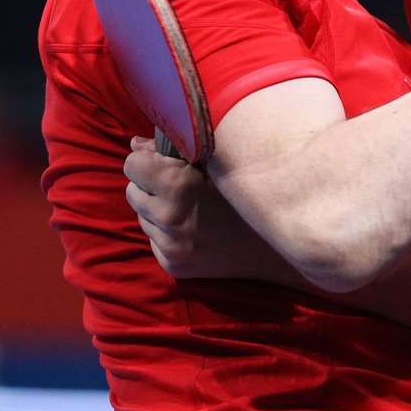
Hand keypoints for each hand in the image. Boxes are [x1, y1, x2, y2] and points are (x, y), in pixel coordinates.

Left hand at [124, 137, 286, 280]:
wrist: (277, 243)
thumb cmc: (247, 190)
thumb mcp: (215, 160)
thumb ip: (174, 148)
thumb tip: (135, 144)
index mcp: (179, 186)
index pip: (133, 165)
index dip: (148, 160)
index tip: (166, 162)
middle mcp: (170, 219)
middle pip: (133, 192)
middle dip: (150, 185)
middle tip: (180, 186)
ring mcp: (171, 247)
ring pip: (143, 217)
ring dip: (158, 209)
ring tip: (191, 207)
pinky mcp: (173, 266)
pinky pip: (154, 240)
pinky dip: (166, 232)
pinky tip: (194, 228)